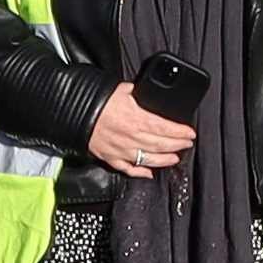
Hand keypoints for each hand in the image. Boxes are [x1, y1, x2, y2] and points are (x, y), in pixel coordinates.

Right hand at [83, 87, 197, 176]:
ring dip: (165, 160)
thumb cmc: (97, 99)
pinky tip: (149, 173)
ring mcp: (122, 150)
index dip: (181, 132)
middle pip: (161, 145)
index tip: (190, 133)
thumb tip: (149, 94)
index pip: (166, 128)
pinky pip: (129, 169)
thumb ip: (139, 95)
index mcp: (138, 119)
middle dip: (177, 145)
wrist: (72, 111)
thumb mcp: (123, 90)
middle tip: (187, 144)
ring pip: (149, 160)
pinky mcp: (110, 158)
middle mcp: (132, 137)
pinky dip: (140, 172)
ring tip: (175, 158)